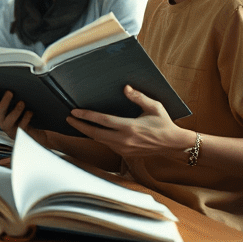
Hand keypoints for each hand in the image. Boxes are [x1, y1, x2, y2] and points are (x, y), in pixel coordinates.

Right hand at [0, 87, 33, 138]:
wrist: (28, 131)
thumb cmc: (19, 114)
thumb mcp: (11, 104)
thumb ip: (8, 96)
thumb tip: (12, 82)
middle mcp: (0, 119)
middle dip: (4, 101)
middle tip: (10, 92)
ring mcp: (9, 126)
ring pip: (9, 119)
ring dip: (16, 110)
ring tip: (22, 103)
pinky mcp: (18, 133)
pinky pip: (21, 126)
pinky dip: (26, 118)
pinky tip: (30, 112)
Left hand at [66, 85, 192, 158]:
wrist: (173, 144)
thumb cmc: (164, 123)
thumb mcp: (154, 107)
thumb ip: (139, 97)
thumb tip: (125, 88)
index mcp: (130, 127)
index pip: (103, 121)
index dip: (87, 116)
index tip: (75, 111)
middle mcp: (124, 140)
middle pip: (95, 133)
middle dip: (80, 125)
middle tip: (69, 118)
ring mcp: (124, 148)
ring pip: (99, 140)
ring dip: (87, 132)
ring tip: (76, 123)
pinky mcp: (125, 154)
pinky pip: (106, 145)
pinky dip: (97, 137)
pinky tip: (92, 131)